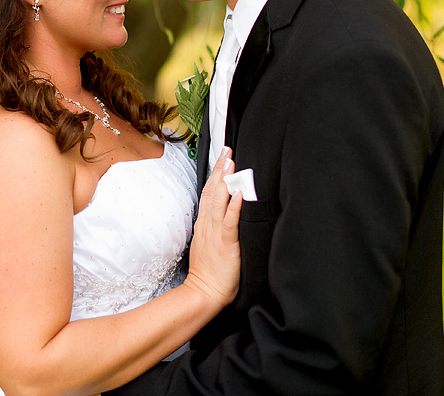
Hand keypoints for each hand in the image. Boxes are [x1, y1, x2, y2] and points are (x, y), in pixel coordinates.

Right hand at [185, 148, 241, 309]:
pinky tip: (239, 194)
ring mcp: (215, 232)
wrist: (204, 292)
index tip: (222, 158)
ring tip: (231, 162)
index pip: (209, 194)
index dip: (215, 174)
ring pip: (219, 201)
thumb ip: (213, 228)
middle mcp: (208, 224)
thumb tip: (222, 214)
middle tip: (227, 150)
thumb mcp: (208, 244)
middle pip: (212, 191)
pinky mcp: (226, 243)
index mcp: (204, 224)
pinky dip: (234, 206)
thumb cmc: (209, 273)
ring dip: (225, 180)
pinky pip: (230, 221)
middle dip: (220, 169)